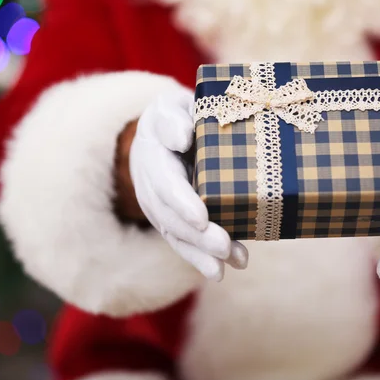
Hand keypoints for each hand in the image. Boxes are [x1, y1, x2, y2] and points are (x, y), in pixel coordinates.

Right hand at [130, 86, 248, 280]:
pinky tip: (221, 272)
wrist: (161, 136)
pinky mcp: (171, 221)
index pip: (165, 183)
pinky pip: (183, 244)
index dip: (182, 203)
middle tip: (224, 247)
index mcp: (153, 156)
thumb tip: (183, 137)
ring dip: (202, 254)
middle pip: (171, 217)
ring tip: (229, 265)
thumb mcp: (170, 106)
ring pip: (177, 236)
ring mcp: (159, 208)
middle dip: (197, 237)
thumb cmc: (174, 117)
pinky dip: (200, 260)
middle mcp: (151, 187)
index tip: (202, 219)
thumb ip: (173, 118)